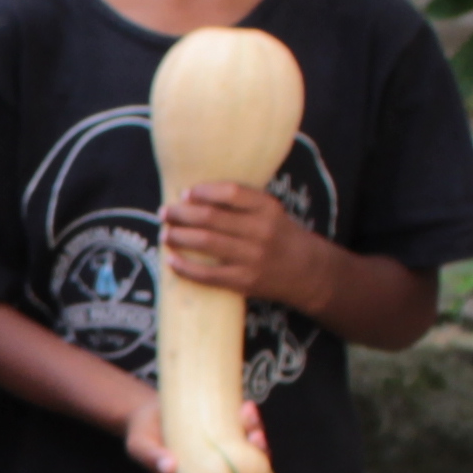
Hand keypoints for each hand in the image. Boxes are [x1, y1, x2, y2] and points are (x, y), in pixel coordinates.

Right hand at [116, 383, 257, 472]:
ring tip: (248, 412)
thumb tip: (169, 467)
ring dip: (255, 431)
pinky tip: (246, 406)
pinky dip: (248, 418)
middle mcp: (214, 470)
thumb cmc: (142, 432)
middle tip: (255, 435)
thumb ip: (153, 458)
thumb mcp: (141, 446)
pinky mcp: (224, 429)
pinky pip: (243, 427)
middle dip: (260, 454)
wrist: (145, 409)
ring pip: (249, 447)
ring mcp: (221, 449)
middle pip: (247, 471)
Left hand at [157, 178, 309, 302]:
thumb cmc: (279, 236)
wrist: (307, 272)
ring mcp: (253, 257)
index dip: (204, 191)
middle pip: (211, 218)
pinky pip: (207, 274)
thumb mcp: (270, 212)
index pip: (230, 192)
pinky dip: (185, 267)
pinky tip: (171, 260)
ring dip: (179, 237)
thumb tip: (193, 198)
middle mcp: (261, 231)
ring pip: (206, 243)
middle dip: (181, 214)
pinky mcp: (245, 281)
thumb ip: (241, 203)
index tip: (185, 193)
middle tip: (165, 212)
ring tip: (165, 233)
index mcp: (267, 208)